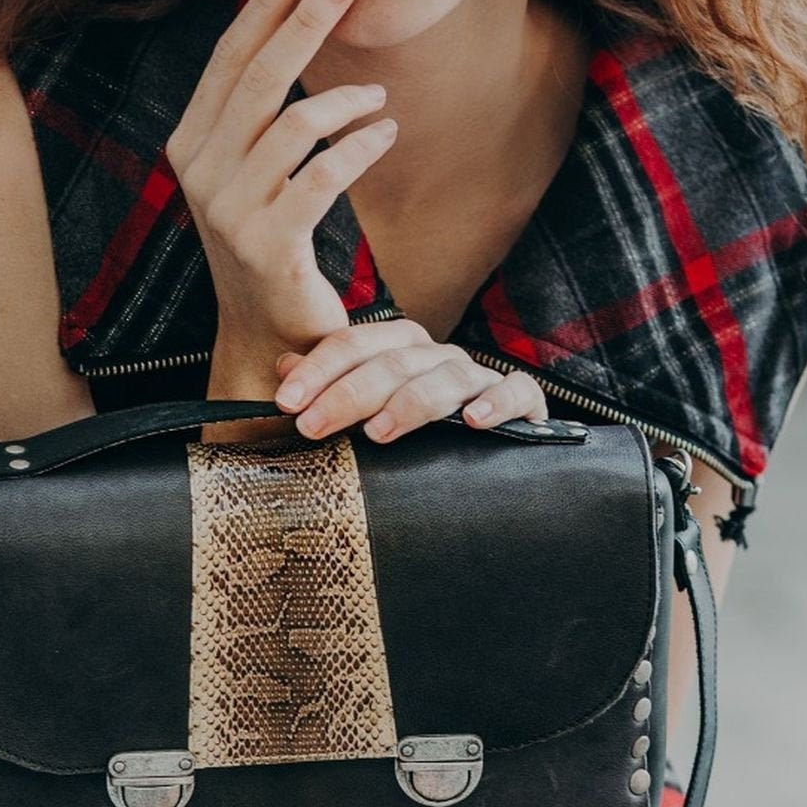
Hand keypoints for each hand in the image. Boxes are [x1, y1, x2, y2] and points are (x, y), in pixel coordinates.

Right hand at [165, 0, 399, 370]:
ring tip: (378, 97)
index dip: (262, 10)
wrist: (266, 334)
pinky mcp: (270, 242)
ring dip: (347, 98)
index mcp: (189, 146)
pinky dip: (361, 144)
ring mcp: (231, 209)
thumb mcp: (246, 172)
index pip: (225, 62)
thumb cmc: (268, 240)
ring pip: (295, 122)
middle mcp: (201, 172)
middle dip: (302, 24)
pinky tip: (384, 132)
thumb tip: (285, 30)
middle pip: (257, 78)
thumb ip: (254, 114)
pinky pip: (324, 174)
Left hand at [270, 317, 548, 442]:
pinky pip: (516, 390)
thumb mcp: (365, 410)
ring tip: (380, 431)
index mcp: (399, 349)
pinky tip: (474, 423)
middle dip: (349, 393)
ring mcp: (479, 376)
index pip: (354, 345)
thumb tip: (284, 368)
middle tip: (312, 426)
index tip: (286, 401)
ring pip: (447, 375)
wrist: (486, 461)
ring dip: (411, 401)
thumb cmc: (414, 434)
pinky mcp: (522, 402)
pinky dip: (497, 402)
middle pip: (392, 362)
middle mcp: (437, 356)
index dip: (318, 370)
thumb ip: (328, 387)